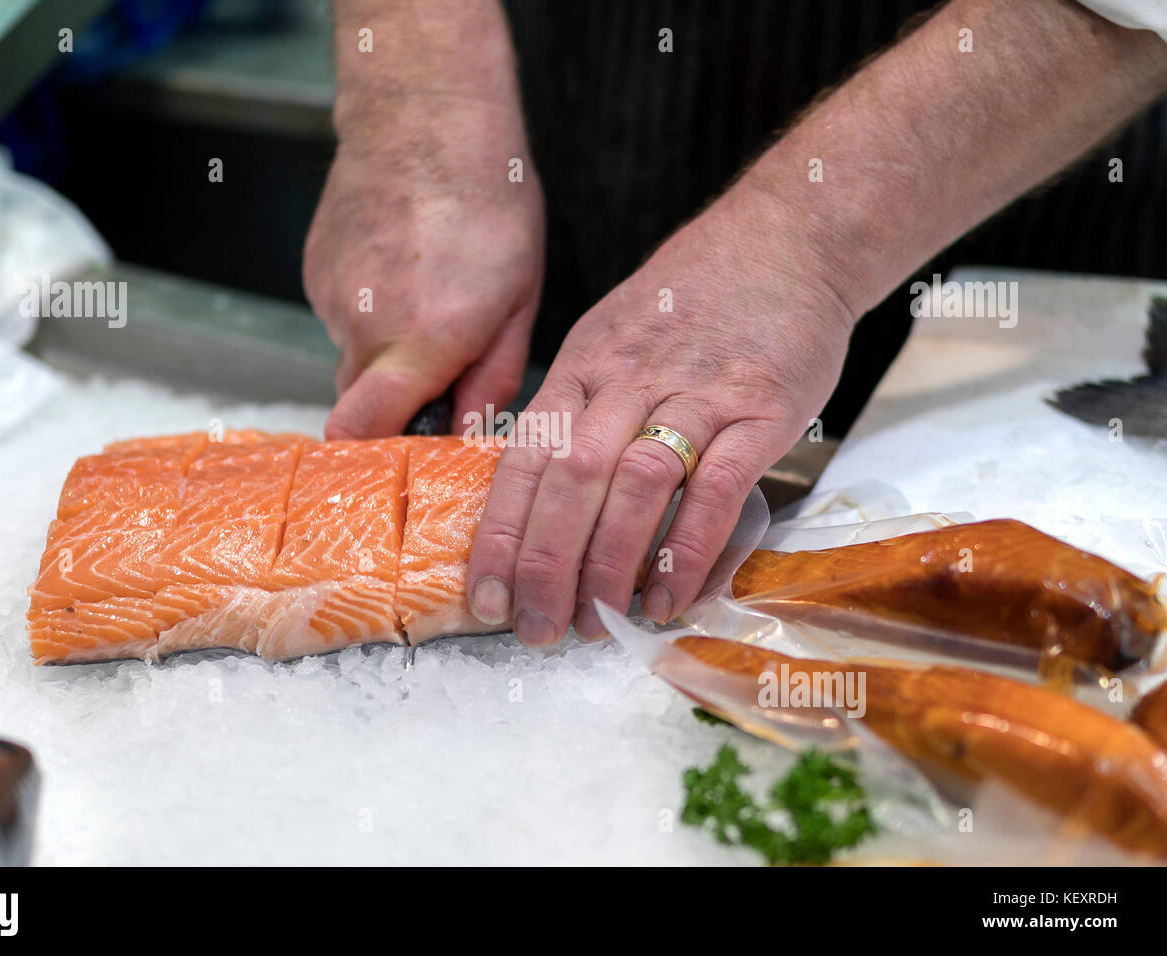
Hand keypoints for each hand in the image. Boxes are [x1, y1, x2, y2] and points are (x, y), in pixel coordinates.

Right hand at [303, 98, 543, 437]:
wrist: (427, 118)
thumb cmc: (490, 202)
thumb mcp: (519, 301)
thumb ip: (491, 379)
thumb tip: (465, 434)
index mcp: (424, 342)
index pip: (361, 433)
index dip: (375, 454)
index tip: (405, 452)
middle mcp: (367, 329)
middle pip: (358, 406)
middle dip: (395, 402)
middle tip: (440, 363)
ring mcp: (333, 300)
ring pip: (352, 358)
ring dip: (386, 349)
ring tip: (427, 294)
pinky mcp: (314, 274)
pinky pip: (341, 317)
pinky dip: (368, 310)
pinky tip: (401, 270)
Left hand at [466, 187, 855, 643]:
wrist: (787, 240)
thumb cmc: (695, 299)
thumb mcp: (612, 335)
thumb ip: (579, 406)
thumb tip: (543, 489)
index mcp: (583, 365)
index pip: (524, 459)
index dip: (500, 534)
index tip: (485, 597)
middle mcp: (628, 379)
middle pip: (569, 479)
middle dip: (544, 564)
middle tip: (538, 630)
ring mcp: (695, 392)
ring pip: (633, 484)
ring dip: (608, 564)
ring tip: (596, 623)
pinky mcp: (759, 409)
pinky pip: (714, 488)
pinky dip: (687, 550)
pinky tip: (672, 597)